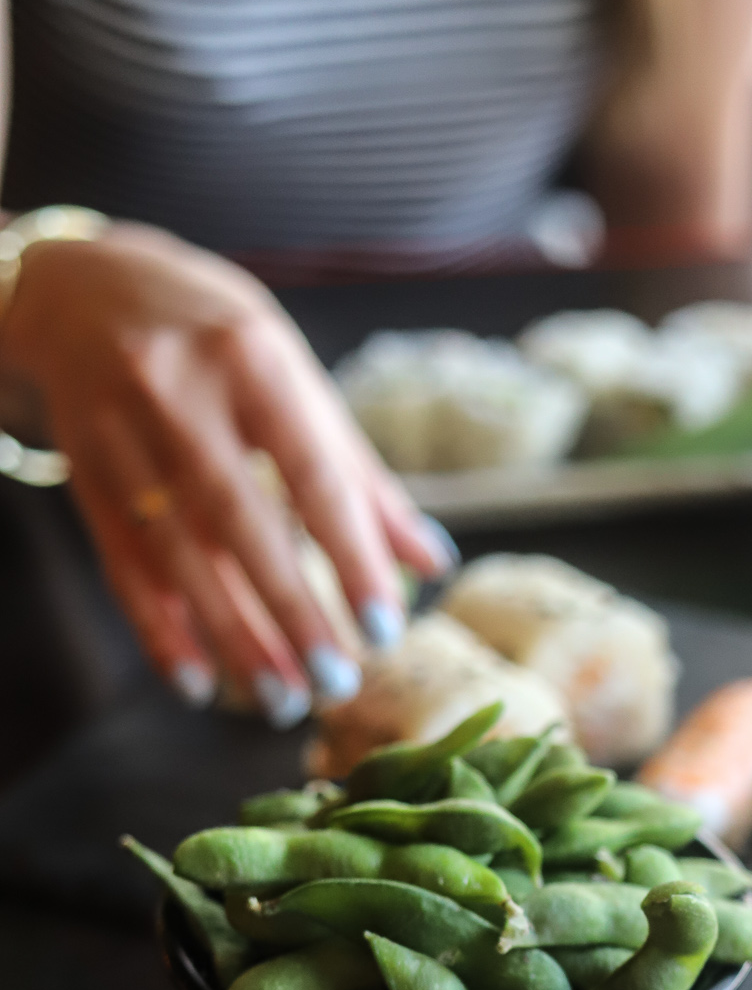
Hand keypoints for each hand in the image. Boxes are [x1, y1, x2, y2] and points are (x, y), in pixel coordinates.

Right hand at [0, 223, 450, 723]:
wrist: (81, 289)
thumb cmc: (217, 342)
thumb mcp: (293, 378)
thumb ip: (361, 474)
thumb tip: (432, 562)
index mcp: (253, 359)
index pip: (313, 476)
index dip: (351, 558)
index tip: (386, 628)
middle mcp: (179, 391)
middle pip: (240, 522)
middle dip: (292, 612)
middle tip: (336, 685)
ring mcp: (120, 431)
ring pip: (178, 555)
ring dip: (233, 638)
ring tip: (282, 701)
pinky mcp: (82, 471)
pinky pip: (122, 564)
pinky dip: (160, 629)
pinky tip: (199, 682)